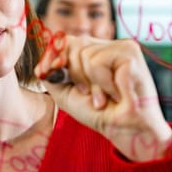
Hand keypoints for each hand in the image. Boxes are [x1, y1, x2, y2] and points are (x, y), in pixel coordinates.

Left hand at [35, 35, 171, 161]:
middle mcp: (108, 45)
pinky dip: (105, 87)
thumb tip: (40, 63)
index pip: (66, 41)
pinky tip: (119, 95)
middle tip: (91, 95)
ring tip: (107, 97)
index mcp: (94, 51)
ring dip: (94, 85)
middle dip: (77, 76)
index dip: (58, 58)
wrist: (126, 131)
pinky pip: (100, 64)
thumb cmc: (99, 113)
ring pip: (87, 56)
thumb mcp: (66, 94)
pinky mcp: (131, 53)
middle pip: (74, 45)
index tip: (63, 80)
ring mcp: (121, 47)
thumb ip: (51, 75)